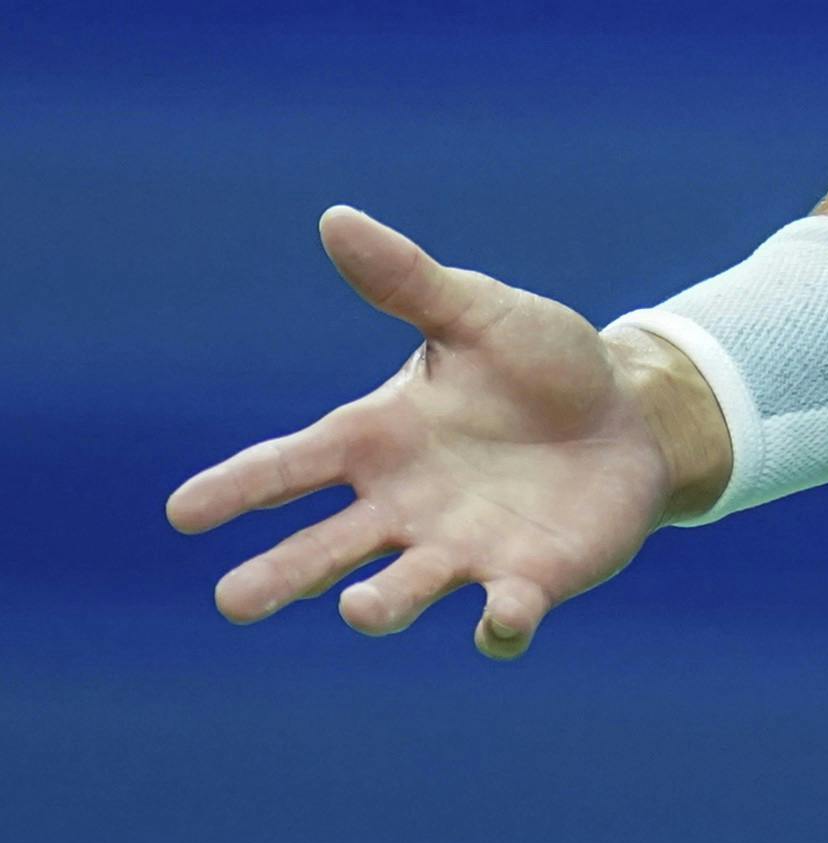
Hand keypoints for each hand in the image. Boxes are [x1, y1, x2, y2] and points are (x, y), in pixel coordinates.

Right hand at [166, 206, 732, 659]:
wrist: (630, 414)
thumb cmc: (540, 364)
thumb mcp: (477, 314)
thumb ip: (408, 281)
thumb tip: (336, 218)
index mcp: (380, 440)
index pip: (293, 466)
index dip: (238, 488)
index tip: (182, 512)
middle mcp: (406, 507)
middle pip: (327, 549)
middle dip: (283, 575)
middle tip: (234, 601)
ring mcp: (462, 551)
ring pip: (405, 589)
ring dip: (381, 604)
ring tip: (358, 609)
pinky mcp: (528, 579)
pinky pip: (505, 615)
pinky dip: (501, 624)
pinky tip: (500, 618)